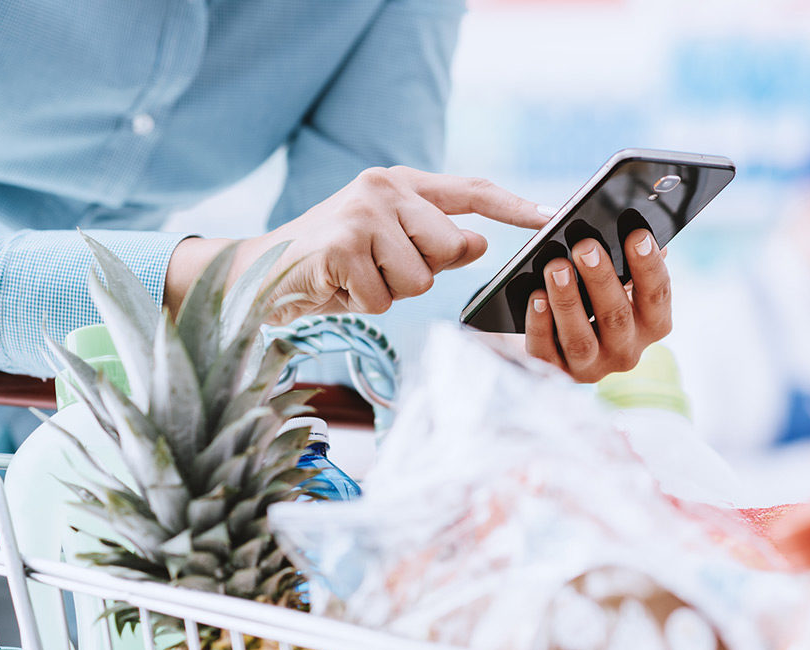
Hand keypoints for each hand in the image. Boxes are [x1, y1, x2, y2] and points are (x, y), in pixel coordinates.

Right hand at [182, 166, 547, 320]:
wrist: (260, 274)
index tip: (550, 217)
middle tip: (378, 270)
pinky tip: (335, 287)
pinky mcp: (343, 243)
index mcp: (401, 184)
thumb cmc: (332, 265)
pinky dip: (360, 305)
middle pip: (449, 247)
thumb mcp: (389, 249)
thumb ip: (434, 243)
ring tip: (353, 279)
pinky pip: (382, 297)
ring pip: (418, 280)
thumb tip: (477, 244)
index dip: (513, 206)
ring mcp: (362, 212)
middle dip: (421, 274)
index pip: (470, 189)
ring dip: (386, 294)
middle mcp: (384, 187)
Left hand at [524, 230, 672, 382]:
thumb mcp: (615, 281)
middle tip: (585, 246)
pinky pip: (546, 352)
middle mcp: (626, 351)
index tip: (637, 234)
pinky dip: (540, 324)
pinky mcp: (556, 373)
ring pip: (581, 338)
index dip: (649, 266)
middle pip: (617, 316)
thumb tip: (638, 231)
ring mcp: (591, 367)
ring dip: (568, 300)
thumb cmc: (592, 298)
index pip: (656, 296)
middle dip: (601, 279)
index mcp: (649, 324)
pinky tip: (535, 297)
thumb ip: (628, 262)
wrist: (555, 339)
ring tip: (555, 267)